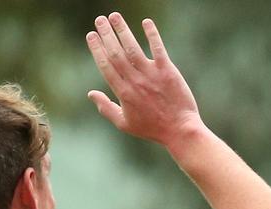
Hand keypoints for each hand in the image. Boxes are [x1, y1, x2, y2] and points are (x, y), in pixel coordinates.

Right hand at [86, 13, 203, 144]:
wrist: (180, 130)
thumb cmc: (152, 129)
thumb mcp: (124, 124)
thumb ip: (106, 108)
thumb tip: (90, 94)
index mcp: (123, 92)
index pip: (106, 66)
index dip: (97, 49)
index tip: (91, 35)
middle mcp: (135, 81)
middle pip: (116, 53)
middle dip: (106, 35)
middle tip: (99, 20)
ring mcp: (151, 75)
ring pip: (133, 48)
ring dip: (123, 30)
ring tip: (114, 16)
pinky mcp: (168, 72)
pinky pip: (158, 49)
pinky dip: (152, 35)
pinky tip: (146, 22)